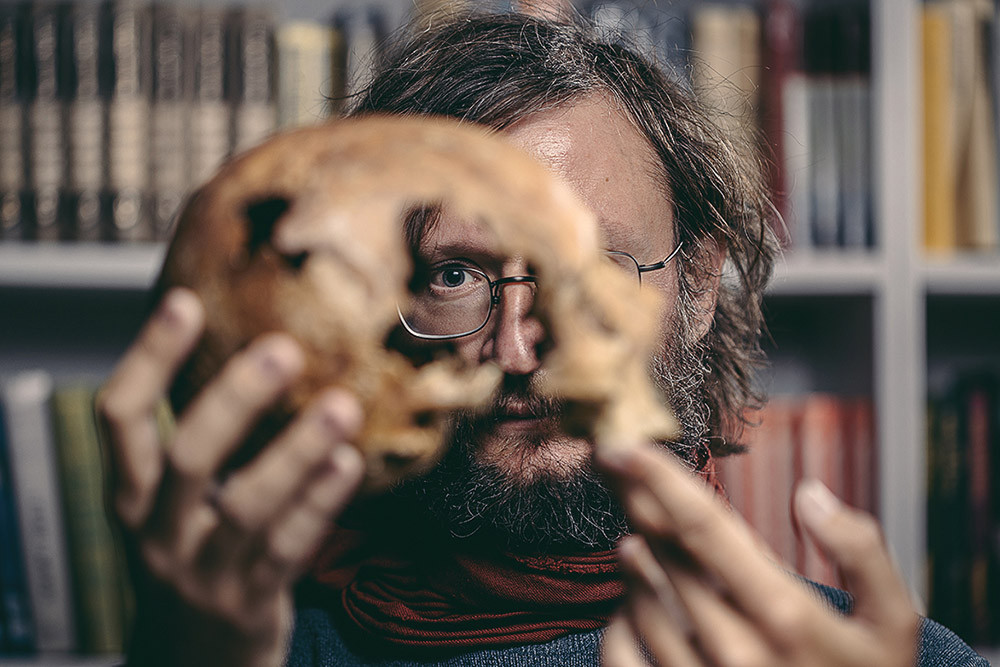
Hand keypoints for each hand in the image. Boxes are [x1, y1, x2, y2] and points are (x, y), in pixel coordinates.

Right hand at [97, 288, 364, 666]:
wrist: (190, 662)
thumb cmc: (193, 555)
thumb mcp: (174, 504)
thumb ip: (204, 443)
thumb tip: (253, 351)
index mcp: (130, 494)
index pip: (120, 417)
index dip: (147, 357)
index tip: (185, 301)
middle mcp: (156, 531)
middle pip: (187, 457)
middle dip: (233, 400)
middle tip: (283, 349)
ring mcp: (201, 572)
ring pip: (245, 507)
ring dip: (295, 453)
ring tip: (341, 407)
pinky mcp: (248, 604)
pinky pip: (287, 550)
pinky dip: (318, 504)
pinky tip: (349, 464)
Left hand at [596, 444, 919, 666]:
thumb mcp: (893, 624)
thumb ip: (862, 550)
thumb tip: (809, 495)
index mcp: (785, 615)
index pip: (705, 526)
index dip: (656, 478)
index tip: (621, 445)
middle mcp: (734, 649)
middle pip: (662, 552)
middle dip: (637, 505)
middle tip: (620, 474)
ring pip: (638, 597)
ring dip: (634, 561)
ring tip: (641, 544)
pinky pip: (620, 652)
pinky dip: (620, 620)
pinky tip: (636, 604)